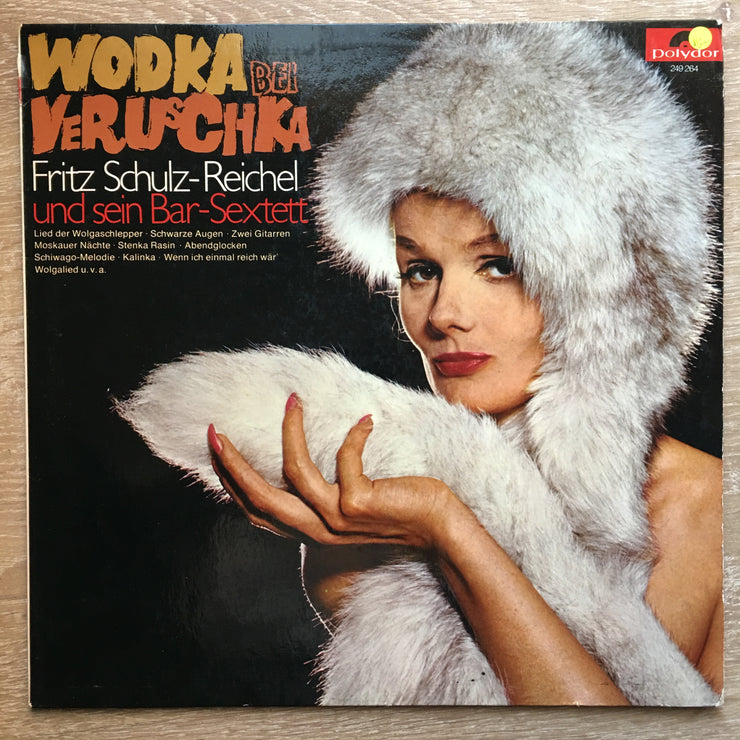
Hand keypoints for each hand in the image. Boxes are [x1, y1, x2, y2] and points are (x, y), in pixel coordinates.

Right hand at [208, 392, 456, 548]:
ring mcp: (338, 519)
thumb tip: (301, 459)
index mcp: (312, 531)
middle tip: (215, 432)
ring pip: (294, 473)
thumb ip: (326, 493)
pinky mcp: (360, 503)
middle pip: (260, 498)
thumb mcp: (352, 506)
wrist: (441, 529)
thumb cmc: (399, 510)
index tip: (217, 453)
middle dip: (233, 464)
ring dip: (289, 432)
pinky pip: (345, 458)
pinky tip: (364, 421)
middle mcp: (319, 530)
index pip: (258, 512)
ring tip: (293, 401)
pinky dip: (352, 435)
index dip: (233, 484)